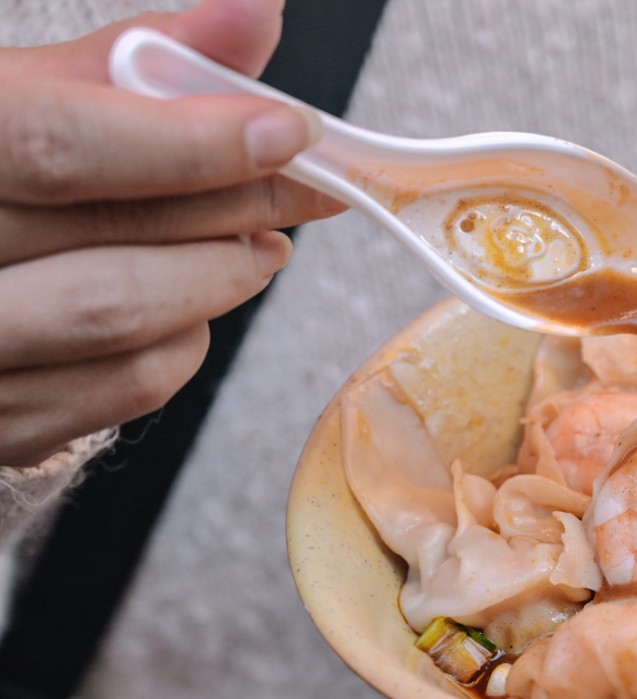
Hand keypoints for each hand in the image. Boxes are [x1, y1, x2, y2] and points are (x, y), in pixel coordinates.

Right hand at [0, 0, 343, 467]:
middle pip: (111, 236)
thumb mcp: (20, 97)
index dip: (190, 141)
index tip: (288, 131)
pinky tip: (192, 305)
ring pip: (125, 322)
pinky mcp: (0, 420)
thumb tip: (254, 11)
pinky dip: (184, 340)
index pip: (59, 146)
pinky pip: (123, 388)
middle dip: (238, 205)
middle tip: (308, 187)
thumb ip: (132, 62)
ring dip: (222, 277)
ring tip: (259, 245)